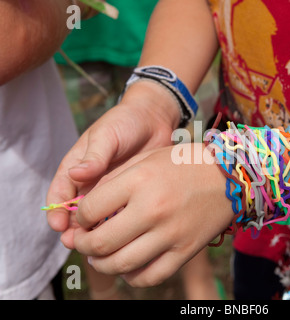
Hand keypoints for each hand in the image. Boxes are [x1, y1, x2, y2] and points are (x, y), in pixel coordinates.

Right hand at [46, 81, 179, 244]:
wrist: (155, 119)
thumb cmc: (126, 122)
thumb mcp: (107, 135)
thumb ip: (94, 155)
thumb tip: (76, 174)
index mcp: (77, 167)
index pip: (60, 193)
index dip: (56, 211)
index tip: (58, 225)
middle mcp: (91, 182)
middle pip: (76, 212)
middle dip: (74, 229)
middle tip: (77, 242)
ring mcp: (111, 190)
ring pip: (98, 218)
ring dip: (96, 232)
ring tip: (98, 245)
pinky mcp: (130, 195)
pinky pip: (121, 214)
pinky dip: (119, 226)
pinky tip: (123, 236)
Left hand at [72, 144, 233, 286]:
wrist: (230, 176)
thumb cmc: (185, 164)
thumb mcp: (147, 160)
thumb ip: (114, 181)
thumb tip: (85, 210)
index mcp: (140, 181)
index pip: (90, 210)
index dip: (79, 218)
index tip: (83, 219)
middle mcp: (153, 209)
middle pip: (101, 242)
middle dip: (83, 245)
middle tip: (83, 242)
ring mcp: (171, 234)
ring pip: (121, 265)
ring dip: (102, 264)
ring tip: (100, 257)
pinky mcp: (186, 251)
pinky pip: (150, 276)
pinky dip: (133, 277)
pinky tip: (129, 267)